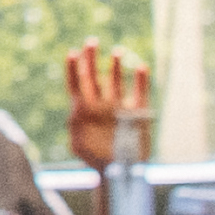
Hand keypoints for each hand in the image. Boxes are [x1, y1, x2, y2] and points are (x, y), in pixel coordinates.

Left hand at [63, 40, 153, 168]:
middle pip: (94, 76)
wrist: (118, 172)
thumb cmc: (95, 159)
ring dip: (116, 66)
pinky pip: (140, 92)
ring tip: (117, 51)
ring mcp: (118, 106)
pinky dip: (140, 79)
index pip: (76, 83)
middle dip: (91, 58)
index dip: (74, 68)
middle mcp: (100, 104)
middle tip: (91, 41)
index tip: (73, 53)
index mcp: (84, 109)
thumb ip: (75, 125)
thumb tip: (75, 110)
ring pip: (116, 81)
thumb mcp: (78, 143)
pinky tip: (140, 66)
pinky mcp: (136, 112)